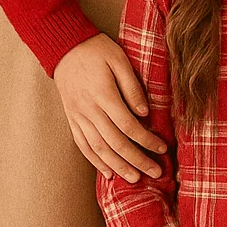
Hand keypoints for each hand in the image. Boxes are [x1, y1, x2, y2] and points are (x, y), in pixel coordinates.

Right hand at [53, 32, 166, 181]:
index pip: (129, 126)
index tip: (162, 149)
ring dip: (118, 166)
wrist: (64, 47)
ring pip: (99, 149)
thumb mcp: (119, 59)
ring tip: (134, 179)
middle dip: (137, 160)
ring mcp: (78, 117)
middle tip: (156, 173)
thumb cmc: (96, 50)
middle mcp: (89, 110)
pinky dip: (95, 161)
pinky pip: (82, 145)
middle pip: (116, 143)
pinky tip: (107, 172)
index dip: (147, 140)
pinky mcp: (72, 119)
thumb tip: (144, 112)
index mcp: (104, 95)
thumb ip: (131, 86)